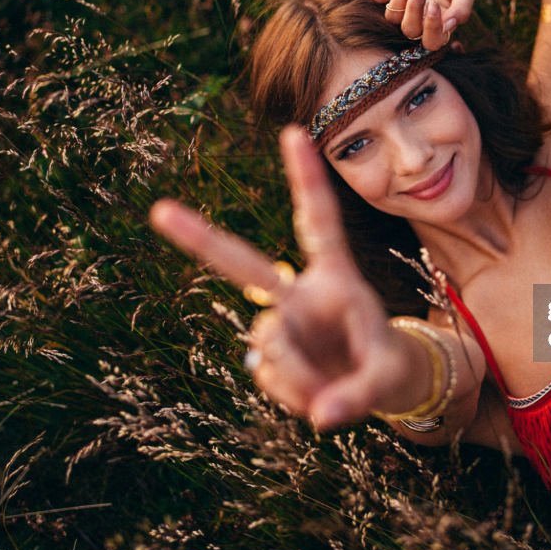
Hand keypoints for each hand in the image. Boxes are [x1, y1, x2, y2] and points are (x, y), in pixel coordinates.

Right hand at [148, 126, 408, 428]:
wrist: (384, 387)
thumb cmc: (392, 364)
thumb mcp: (389, 377)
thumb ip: (360, 397)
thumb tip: (320, 418)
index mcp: (337, 278)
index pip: (319, 222)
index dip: (305, 179)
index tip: (292, 131)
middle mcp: (300, 293)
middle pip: (245, 265)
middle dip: (201, 240)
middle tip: (159, 211)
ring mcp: (281, 323)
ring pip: (268, 347)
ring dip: (300, 377)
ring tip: (333, 394)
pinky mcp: (270, 355)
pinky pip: (267, 376)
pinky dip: (292, 394)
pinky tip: (316, 397)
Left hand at [370, 0, 482, 49]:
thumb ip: (462, 8)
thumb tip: (450, 26)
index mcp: (440, 24)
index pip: (431, 42)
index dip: (430, 28)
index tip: (434, 5)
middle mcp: (419, 21)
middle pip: (409, 30)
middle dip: (414, 6)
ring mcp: (401, 8)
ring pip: (392, 15)